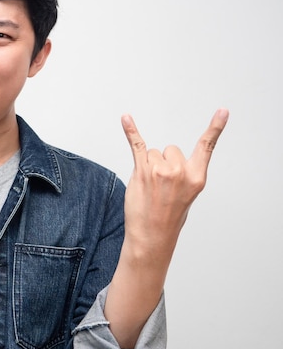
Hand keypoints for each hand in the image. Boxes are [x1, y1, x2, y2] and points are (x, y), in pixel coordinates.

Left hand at [121, 108, 228, 258]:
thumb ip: (183, 174)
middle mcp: (180, 172)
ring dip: (148, 166)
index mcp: (196, 177)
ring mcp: (161, 170)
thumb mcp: (186, 195)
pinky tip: (126, 118)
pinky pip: (137, 144)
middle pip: (170, 149)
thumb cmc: (168, 217)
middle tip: (160, 187)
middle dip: (163, 163)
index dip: (215, 128)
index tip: (223, 111)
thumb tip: (167, 158)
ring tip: (149, 187)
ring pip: (152, 153)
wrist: (151, 236)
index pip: (206, 147)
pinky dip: (130, 130)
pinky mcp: (142, 171)